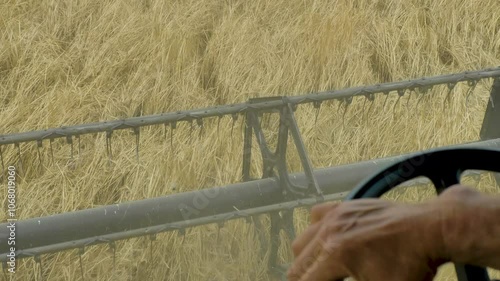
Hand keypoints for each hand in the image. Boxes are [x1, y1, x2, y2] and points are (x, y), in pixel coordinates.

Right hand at [287, 198, 446, 280]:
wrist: (430, 229)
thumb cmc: (412, 265)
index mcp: (335, 254)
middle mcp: (328, 232)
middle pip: (297, 265)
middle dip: (307, 280)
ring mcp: (335, 216)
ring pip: (302, 242)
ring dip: (308, 260)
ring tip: (327, 272)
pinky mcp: (344, 206)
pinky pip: (315, 217)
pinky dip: (316, 233)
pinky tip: (331, 242)